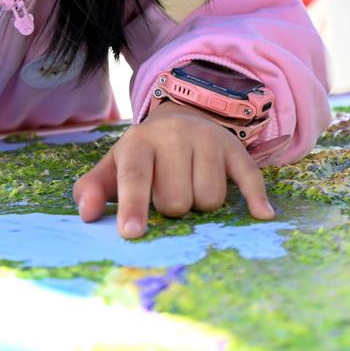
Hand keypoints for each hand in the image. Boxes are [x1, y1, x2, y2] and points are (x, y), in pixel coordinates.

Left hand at [73, 100, 274, 238]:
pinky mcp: (235, 149)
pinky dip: (254, 198)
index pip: (136, 178)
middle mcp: (174, 136)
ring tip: (190, 186)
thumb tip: (88, 215)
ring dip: (200, 206)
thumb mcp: (113, 166)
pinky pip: (249, 179)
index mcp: (138, 143)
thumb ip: (93, 189)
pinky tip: (261, 215)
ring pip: (210, 199)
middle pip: (177, 200)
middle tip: (168, 194)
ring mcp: (208, 140)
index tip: (131, 233)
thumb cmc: (143, 155)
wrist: (181, 116)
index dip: (133, 206)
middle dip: (173, 209)